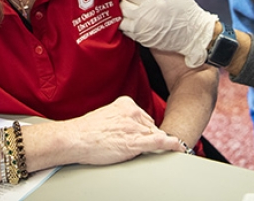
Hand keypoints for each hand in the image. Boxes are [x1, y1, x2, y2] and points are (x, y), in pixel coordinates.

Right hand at [61, 96, 180, 164]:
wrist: (75, 138)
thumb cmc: (86, 131)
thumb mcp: (107, 115)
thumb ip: (122, 118)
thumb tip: (129, 128)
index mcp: (126, 103)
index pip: (144, 117)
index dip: (143, 130)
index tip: (142, 136)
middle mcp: (133, 113)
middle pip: (150, 127)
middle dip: (147, 137)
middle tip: (132, 145)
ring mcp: (135, 127)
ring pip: (154, 136)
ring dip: (154, 145)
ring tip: (141, 150)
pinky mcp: (135, 142)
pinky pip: (158, 142)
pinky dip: (170, 145)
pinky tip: (178, 147)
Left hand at [120, 0, 217, 67]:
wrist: (194, 36)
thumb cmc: (187, 12)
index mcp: (150, 3)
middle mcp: (142, 18)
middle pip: (122, 5)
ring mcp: (140, 30)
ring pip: (120, 20)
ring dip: (122, 13)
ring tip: (129, 8)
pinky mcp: (141, 40)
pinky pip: (125, 31)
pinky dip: (125, 24)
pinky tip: (131, 19)